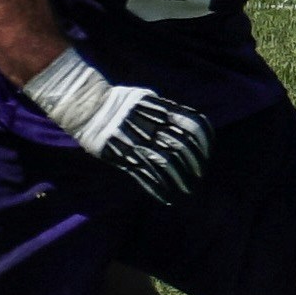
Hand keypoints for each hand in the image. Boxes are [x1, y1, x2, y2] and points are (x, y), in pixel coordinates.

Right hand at [80, 82, 212, 201]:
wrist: (87, 106)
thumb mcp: (145, 96)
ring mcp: (137, 142)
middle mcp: (151, 126)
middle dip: (196, 164)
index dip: (205, 142)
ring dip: (180, 180)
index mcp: (160, 111)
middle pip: (183, 147)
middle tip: (199, 175)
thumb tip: (185, 119)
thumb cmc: (118, 100)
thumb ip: (164, 108)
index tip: (207, 153)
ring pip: (167, 164)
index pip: (193, 125)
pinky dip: (158, 189)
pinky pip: (144, 176)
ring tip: (187, 189)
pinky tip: (166, 198)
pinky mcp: (122, 157)